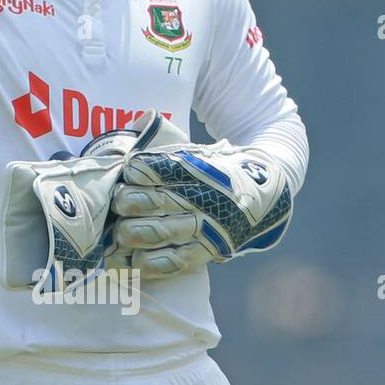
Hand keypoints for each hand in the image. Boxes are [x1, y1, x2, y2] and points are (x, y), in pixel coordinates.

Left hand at [109, 141, 292, 278]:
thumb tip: (139, 121)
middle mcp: (196, 197)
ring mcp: (202, 226)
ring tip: (121, 233)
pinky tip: (135, 259)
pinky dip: (149, 263)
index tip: (129, 172)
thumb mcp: (196, 149)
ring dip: (130, 234)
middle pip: (147, 202)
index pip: (151, 168)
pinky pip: (173, 262)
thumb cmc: (214, 171)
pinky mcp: (205, 251)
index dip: (135, 172)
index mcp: (191, 167)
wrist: (264, 192)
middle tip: (120, 205)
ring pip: (155, 232)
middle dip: (126, 204)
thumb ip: (164, 139)